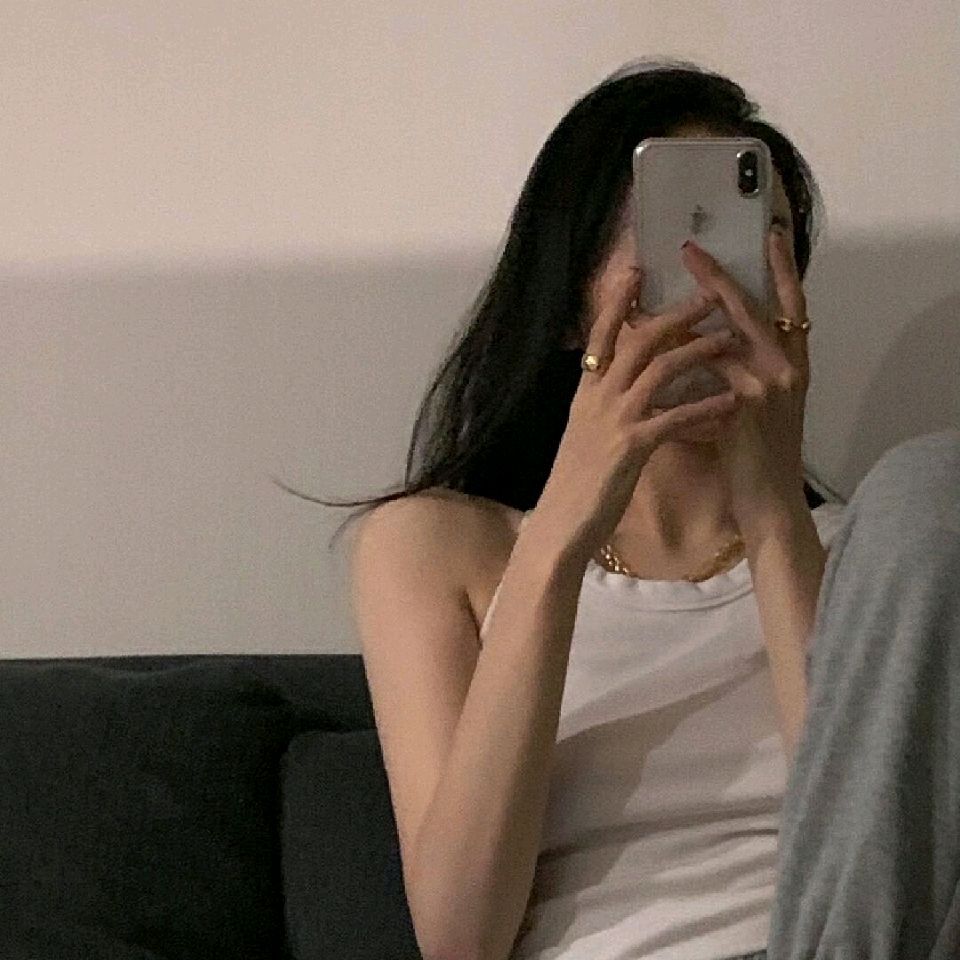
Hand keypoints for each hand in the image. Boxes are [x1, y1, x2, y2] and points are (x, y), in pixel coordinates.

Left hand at [680, 224, 811, 537]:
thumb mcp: (750, 407)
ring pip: (731, 332)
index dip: (780, 270)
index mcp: (791, 364)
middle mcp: (788, 367)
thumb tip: (694, 346)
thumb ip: (732, 374)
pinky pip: (713, 366)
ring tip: (659, 295)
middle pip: (756, 308)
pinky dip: (685, 351)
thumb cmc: (754, 458)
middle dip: (722, 276)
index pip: (791, 306)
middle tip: (691, 248)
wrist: (768, 503)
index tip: (770, 234)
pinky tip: (659, 339)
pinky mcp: (751, 403)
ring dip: (692, 311)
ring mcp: (772, 383)